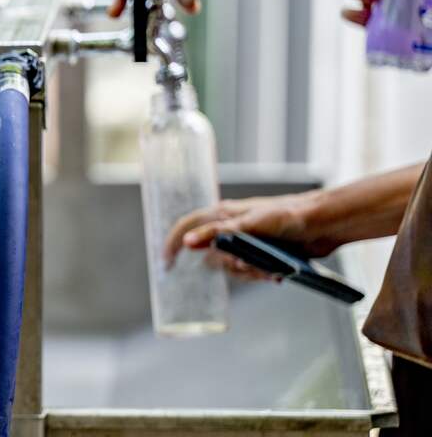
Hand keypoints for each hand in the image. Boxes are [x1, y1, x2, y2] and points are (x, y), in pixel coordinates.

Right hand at [163, 192, 337, 279]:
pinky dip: (261, 275)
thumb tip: (189, 243)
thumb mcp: (249, 224)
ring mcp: (245, 242)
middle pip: (212, 256)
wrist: (323, 224)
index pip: (187, 227)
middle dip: (229, 267)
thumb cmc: (287, 216)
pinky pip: (249, 272)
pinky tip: (276, 273)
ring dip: (248, 273)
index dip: (174, 243)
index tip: (167, 264)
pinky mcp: (260, 254)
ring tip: (270, 269)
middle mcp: (230, 227)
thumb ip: (218, 233)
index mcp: (222, 214)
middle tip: (249, 266)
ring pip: (231, 267)